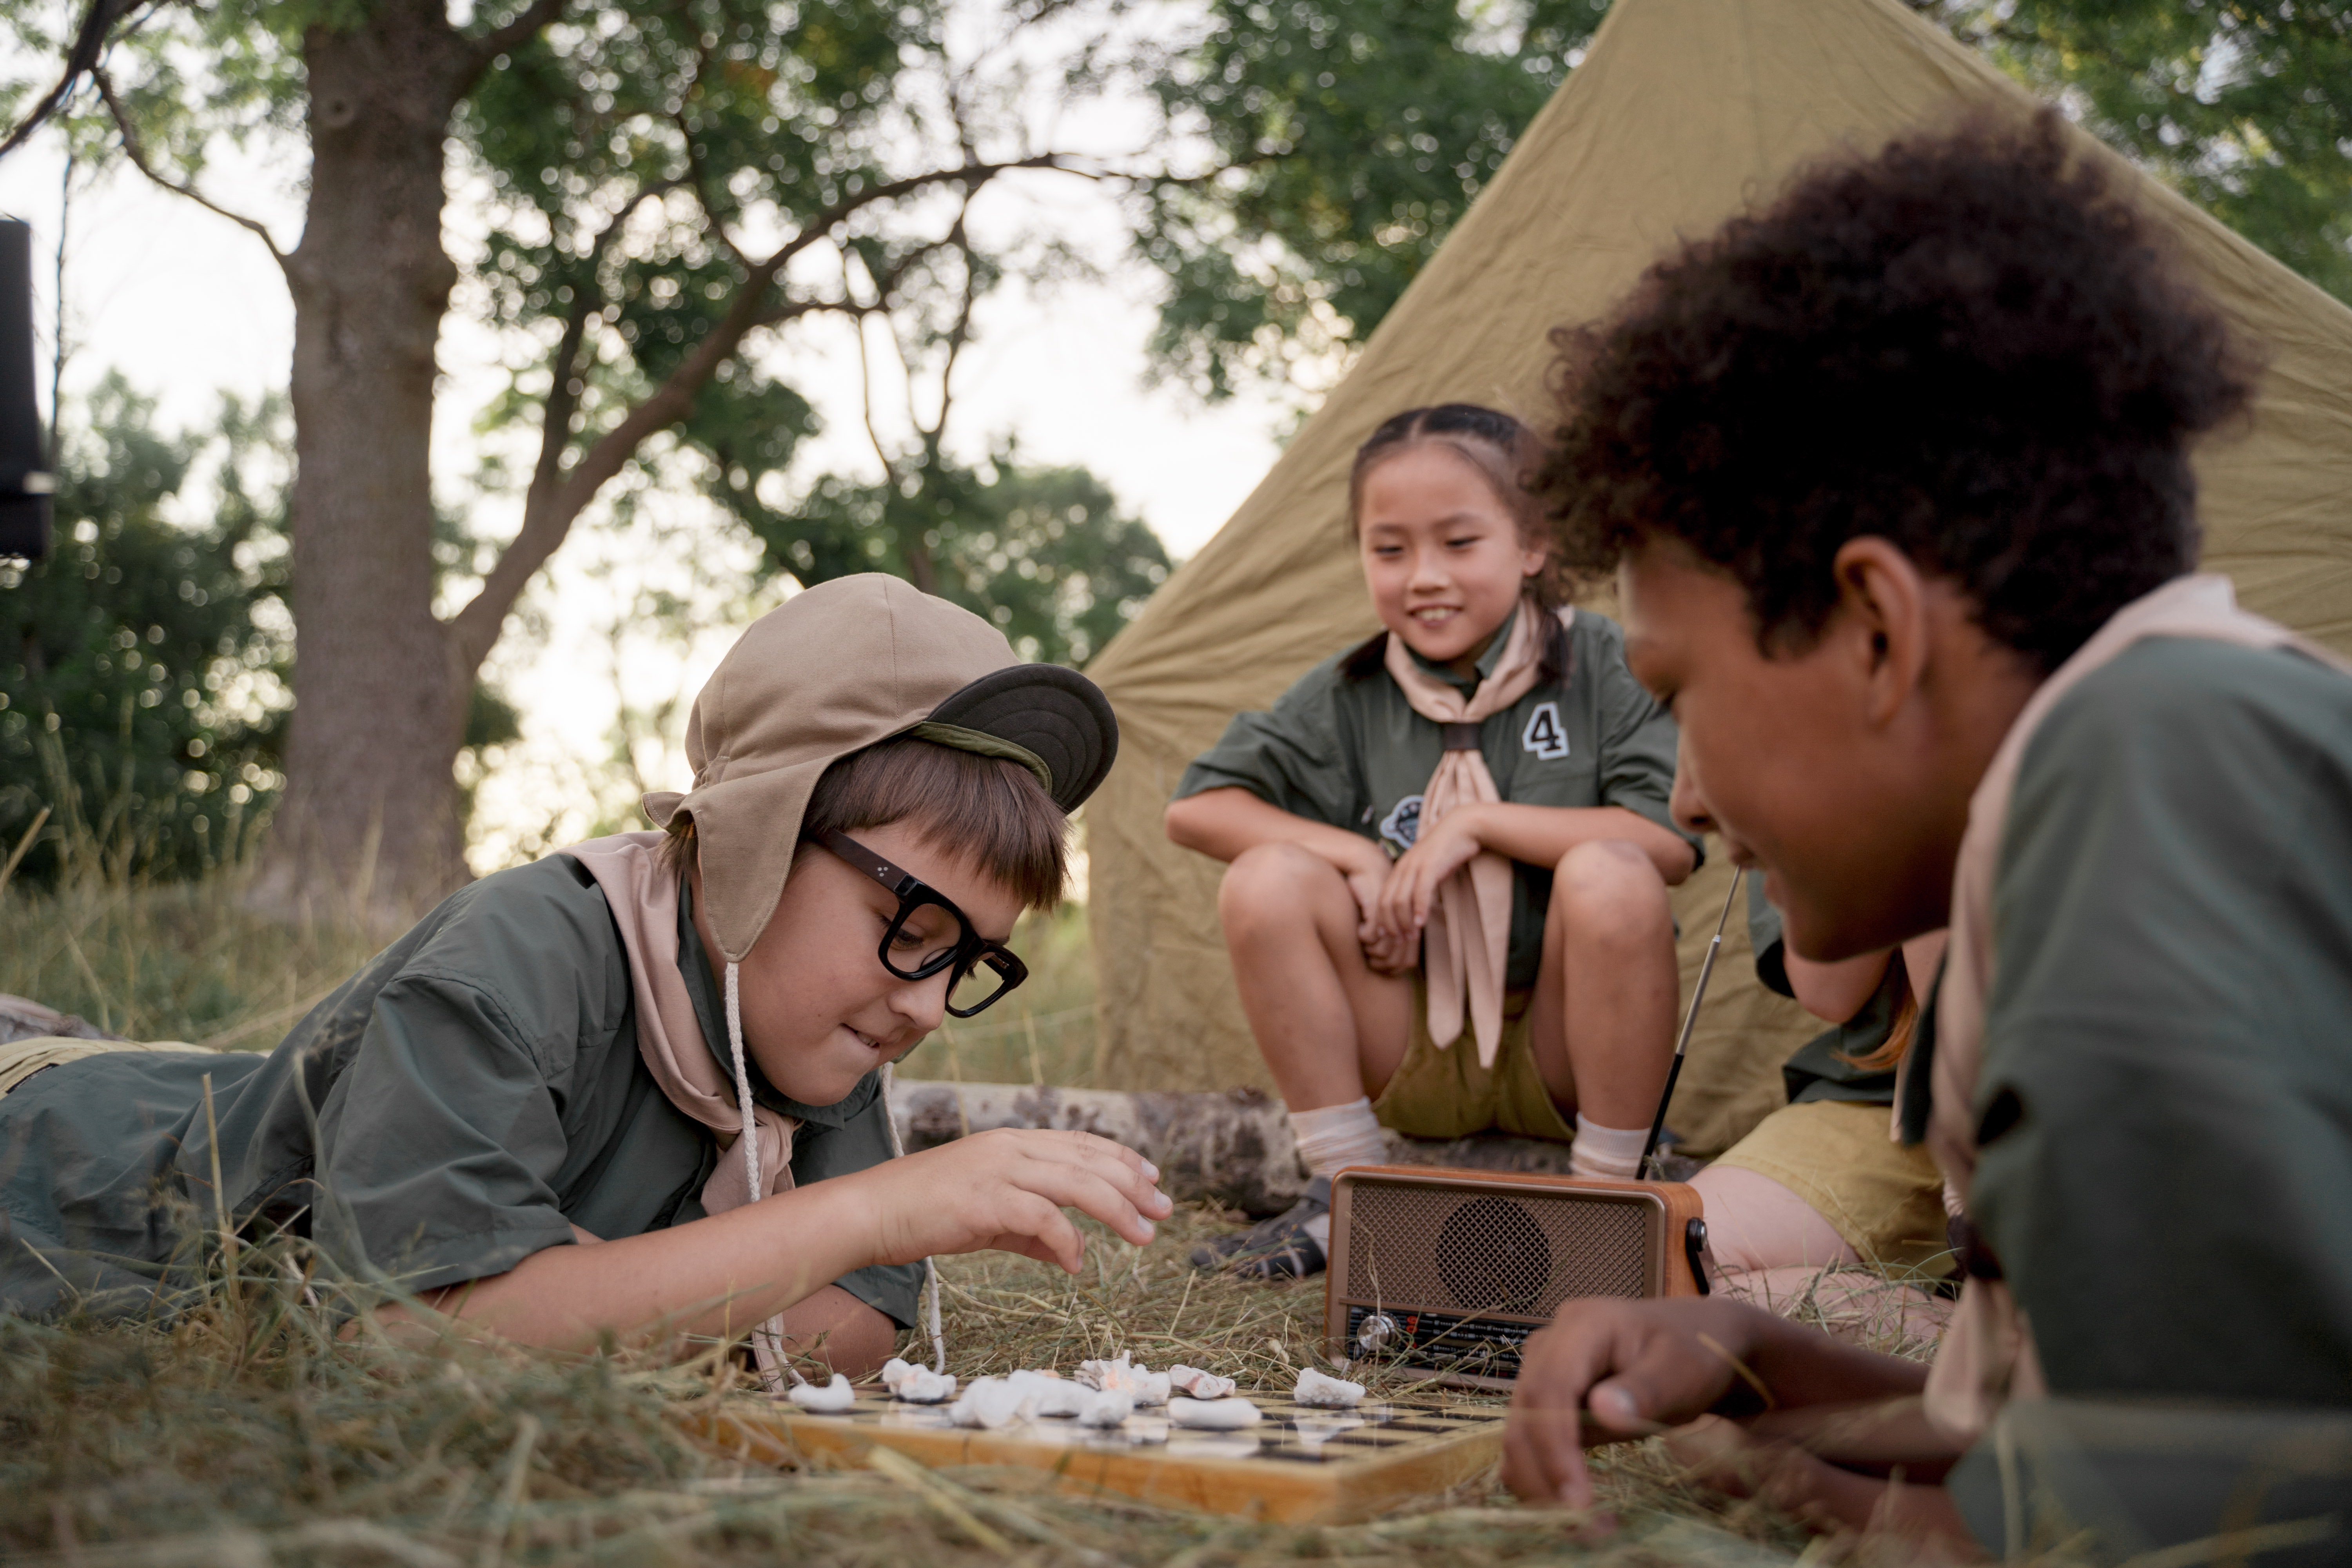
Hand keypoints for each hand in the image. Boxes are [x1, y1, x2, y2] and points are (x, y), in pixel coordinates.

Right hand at [853, 1128, 1171, 1274]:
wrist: (872, 1212)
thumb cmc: (926, 1213)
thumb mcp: (988, 1217)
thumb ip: (1030, 1230)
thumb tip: (1072, 1254)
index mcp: (1012, 1143)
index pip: (1080, 1144)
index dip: (1122, 1159)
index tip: (1152, 1178)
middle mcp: (1010, 1148)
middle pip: (1090, 1160)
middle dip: (1134, 1185)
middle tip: (1164, 1210)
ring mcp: (998, 1170)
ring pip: (1077, 1183)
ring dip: (1117, 1211)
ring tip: (1143, 1236)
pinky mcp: (985, 1200)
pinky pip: (1043, 1218)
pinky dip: (1066, 1241)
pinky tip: (1076, 1264)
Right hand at [1337, 844, 1411, 973]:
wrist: (1369, 866)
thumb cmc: (1376, 895)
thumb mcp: (1386, 916)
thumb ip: (1392, 936)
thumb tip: (1389, 963)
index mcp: (1411, 926)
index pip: (1407, 963)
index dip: (1392, 969)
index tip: (1377, 963)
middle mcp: (1405, 924)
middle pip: (1396, 961)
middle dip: (1380, 964)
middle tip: (1368, 956)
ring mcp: (1393, 917)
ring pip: (1383, 950)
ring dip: (1371, 950)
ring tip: (1363, 942)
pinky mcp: (1378, 908)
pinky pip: (1370, 936)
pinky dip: (1363, 937)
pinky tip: (1358, 929)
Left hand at [1370, 807, 1485, 952]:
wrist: (1463, 826)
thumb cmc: (1447, 851)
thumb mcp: (1427, 868)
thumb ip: (1417, 884)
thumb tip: (1414, 908)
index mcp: (1399, 869)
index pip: (1381, 899)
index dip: (1383, 921)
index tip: (1389, 937)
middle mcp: (1402, 867)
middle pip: (1386, 902)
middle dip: (1391, 925)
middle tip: (1400, 941)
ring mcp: (1415, 865)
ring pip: (1400, 900)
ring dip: (1404, 922)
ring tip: (1411, 937)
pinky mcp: (1430, 865)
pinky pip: (1420, 891)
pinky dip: (1419, 909)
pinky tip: (1421, 923)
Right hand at [1502, 1297, 1770, 1507]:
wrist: (1696, 1343)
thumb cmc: (1693, 1354)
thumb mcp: (1683, 1370)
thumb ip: (1645, 1390)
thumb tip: (1601, 1412)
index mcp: (1582, 1325)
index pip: (1550, 1386)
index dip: (1555, 1444)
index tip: (1577, 1498)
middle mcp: (1549, 1345)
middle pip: (1525, 1412)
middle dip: (1545, 1474)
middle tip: (1586, 1527)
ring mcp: (1543, 1371)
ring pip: (1520, 1431)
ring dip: (1541, 1482)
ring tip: (1586, 1525)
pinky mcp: (1547, 1399)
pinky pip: (1531, 1440)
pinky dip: (1544, 1476)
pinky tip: (1576, 1504)